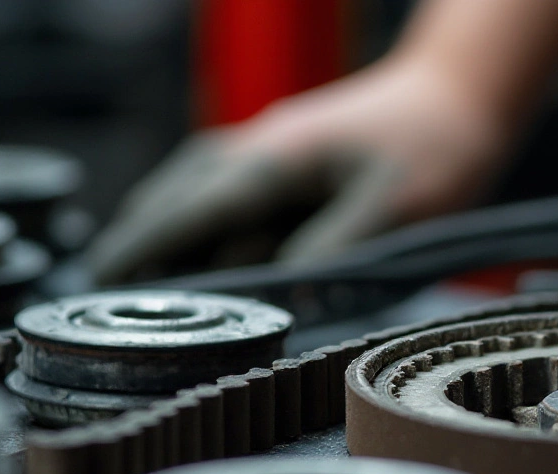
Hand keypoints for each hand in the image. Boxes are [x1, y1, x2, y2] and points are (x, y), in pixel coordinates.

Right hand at [86, 57, 511, 284]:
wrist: (455, 95)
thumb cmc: (433, 147)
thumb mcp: (395, 209)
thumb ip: (334, 249)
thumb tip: (278, 290)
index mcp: (275, 161)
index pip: (192, 212)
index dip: (146, 249)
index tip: (102, 281)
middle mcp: (256, 149)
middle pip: (175, 199)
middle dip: (138, 242)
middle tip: (102, 294)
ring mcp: (266, 148)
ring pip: (191, 191)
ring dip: (163, 231)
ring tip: (135, 280)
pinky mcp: (283, 158)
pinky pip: (221, 191)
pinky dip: (196, 220)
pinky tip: (198, 249)